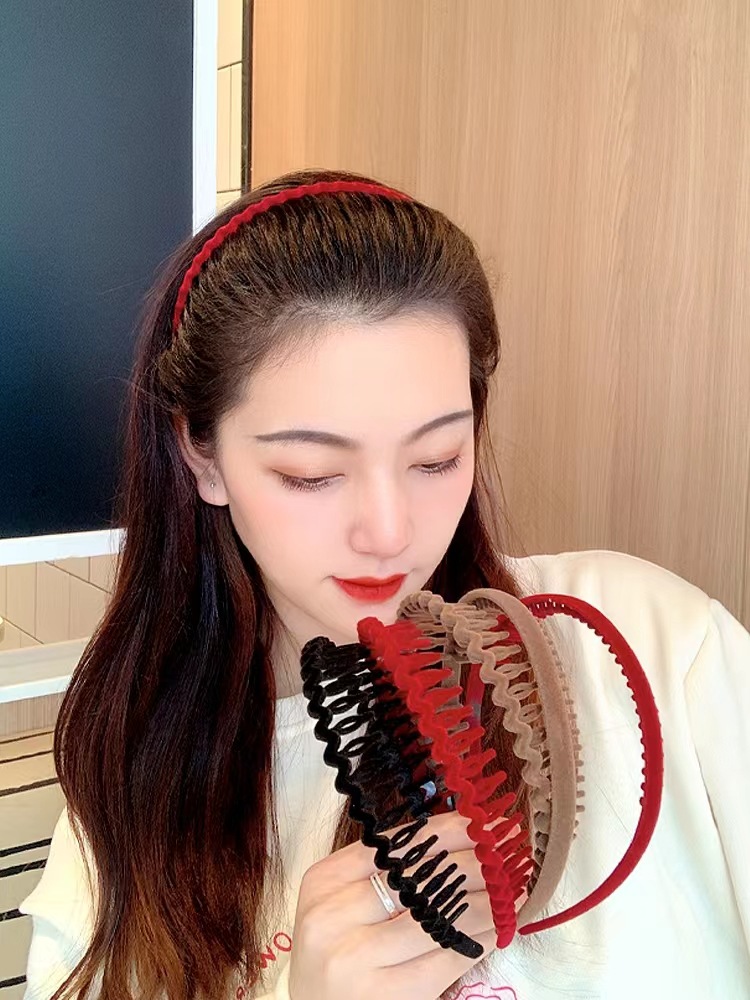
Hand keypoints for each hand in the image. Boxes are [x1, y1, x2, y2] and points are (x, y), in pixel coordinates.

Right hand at [288, 810, 504, 999]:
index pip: (398, 844)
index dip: (448, 831)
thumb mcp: (344, 903)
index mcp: (324, 881)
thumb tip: (461, 835)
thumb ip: (386, 871)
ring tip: (512, 888)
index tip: (484, 823)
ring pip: (441, 917)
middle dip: (475, 862)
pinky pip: (447, 957)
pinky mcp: (386, 996)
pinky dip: (481, 939)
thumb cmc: (338, 951)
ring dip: (487, 900)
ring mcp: (357, 959)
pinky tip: (500, 926)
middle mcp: (334, 916)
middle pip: (422, 877)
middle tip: (508, 852)